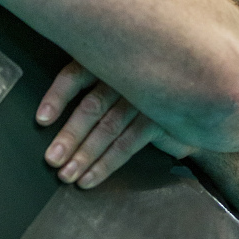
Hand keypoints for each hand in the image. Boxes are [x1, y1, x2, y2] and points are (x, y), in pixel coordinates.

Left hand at [36, 60, 196, 188]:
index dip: (57, 96)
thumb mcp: (118, 74)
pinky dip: (106, 163)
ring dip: (85, 154)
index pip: (76, 74)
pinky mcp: (159, 117)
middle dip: (69, 136)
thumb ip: (92, 82)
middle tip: (52, 159)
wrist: (196, 93)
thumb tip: (48, 114)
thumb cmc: (144, 86)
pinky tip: (90, 177)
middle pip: (91, 106)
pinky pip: (127, 143)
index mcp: (109, 61)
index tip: (41, 119)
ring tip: (67, 174)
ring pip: (108, 128)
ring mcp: (144, 96)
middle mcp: (126, 76)